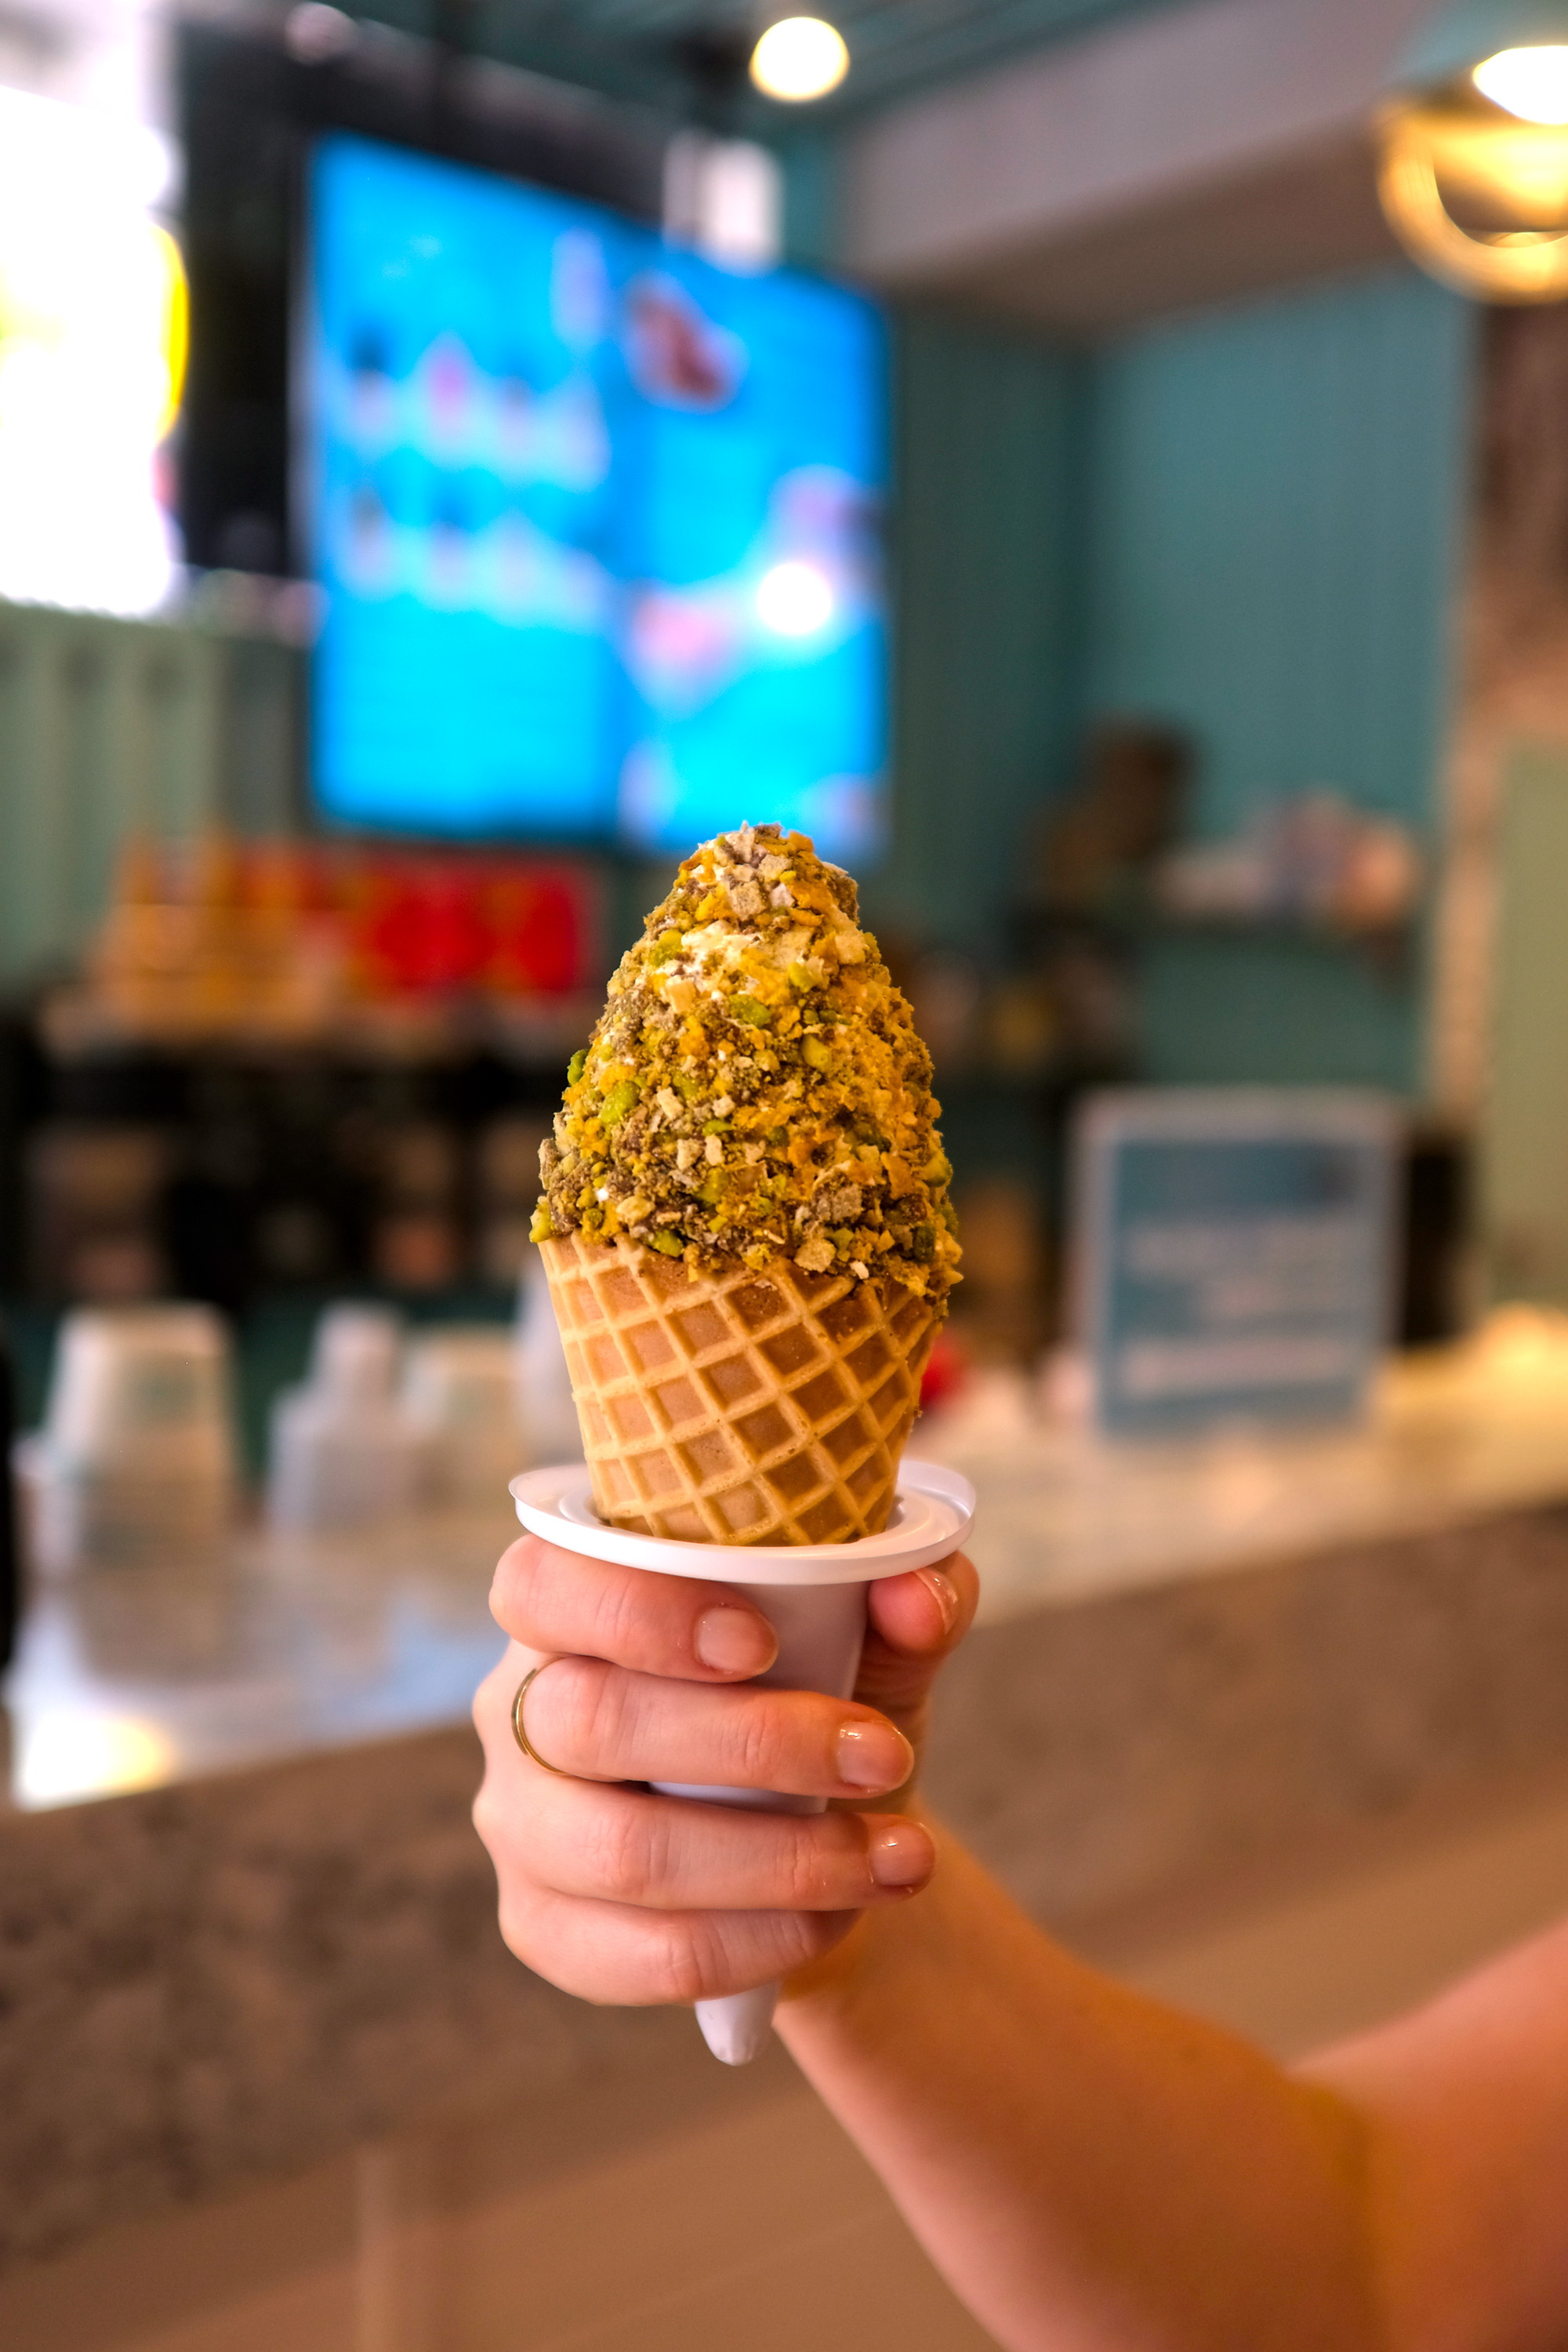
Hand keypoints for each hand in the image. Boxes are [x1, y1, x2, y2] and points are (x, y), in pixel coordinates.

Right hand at [472, 1535, 977, 2007]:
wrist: (829, 1828)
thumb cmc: (825, 1694)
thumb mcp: (875, 1634)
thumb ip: (906, 1591)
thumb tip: (913, 1598)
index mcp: (569, 1603)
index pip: (540, 1583)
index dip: (637, 1613)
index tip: (761, 1642)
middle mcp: (520, 1707)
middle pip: (592, 1722)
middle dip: (756, 1744)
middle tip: (881, 1758)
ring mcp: (522, 1825)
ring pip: (624, 1852)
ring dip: (781, 1861)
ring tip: (896, 1857)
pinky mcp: (545, 1929)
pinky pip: (641, 1955)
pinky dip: (760, 1941)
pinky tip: (840, 1916)